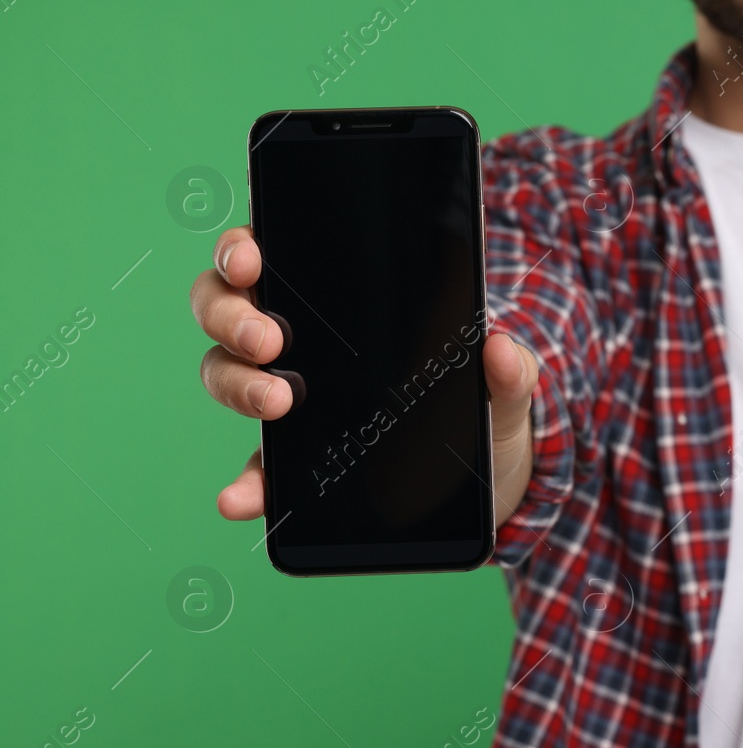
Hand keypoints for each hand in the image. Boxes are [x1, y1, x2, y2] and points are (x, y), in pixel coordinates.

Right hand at [190, 226, 540, 527]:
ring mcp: (290, 401)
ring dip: (236, 384)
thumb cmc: (487, 412)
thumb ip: (510, 370)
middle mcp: (302, 344)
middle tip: (270, 340)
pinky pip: (256, 470)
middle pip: (229, 309)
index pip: (271, 257)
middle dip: (232, 315)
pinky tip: (240, 498)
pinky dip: (245, 485)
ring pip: (226, 374)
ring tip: (277, 401)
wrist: (490, 484)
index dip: (242, 249)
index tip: (252, 258)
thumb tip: (501, 348)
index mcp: (344, 305)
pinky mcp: (295, 464)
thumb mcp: (506, 387)